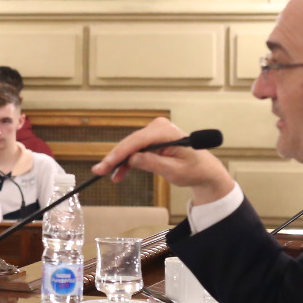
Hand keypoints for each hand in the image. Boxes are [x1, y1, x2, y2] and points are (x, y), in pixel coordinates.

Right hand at [90, 117, 234, 206]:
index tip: (106, 164)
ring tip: (106, 174)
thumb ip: (153, 164)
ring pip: (130, 147)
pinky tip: (118, 174)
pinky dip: (127, 162)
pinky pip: (135, 150)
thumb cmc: (194, 169)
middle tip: (99, 170)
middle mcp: (158, 128)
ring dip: (119, 161)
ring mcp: (154, 133)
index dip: (119, 153)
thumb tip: (132, 159)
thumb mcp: (174, 171)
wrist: (203, 170)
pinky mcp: (151, 140)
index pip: (137, 141)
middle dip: (114, 158)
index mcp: (166, 132)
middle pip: (130, 143)